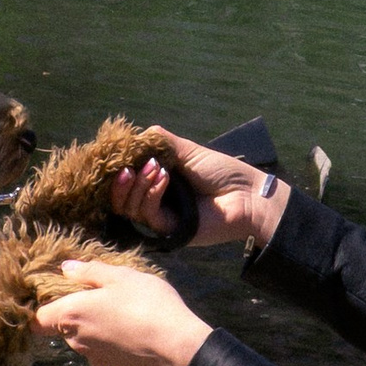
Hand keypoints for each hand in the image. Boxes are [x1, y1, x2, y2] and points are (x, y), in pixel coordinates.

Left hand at [32, 259, 212, 365]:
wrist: (176, 346)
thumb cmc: (147, 304)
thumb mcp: (121, 276)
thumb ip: (90, 272)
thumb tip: (66, 269)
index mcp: (71, 313)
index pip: (37, 318)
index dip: (42, 305)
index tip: (58, 292)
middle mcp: (75, 340)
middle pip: (61, 325)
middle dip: (74, 310)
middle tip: (101, 294)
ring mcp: (92, 356)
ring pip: (81, 337)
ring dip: (93, 324)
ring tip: (121, 309)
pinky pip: (99, 348)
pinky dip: (108, 338)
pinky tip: (130, 328)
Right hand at [109, 129, 289, 253]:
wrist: (247, 195)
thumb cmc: (222, 171)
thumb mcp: (188, 151)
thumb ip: (161, 144)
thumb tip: (136, 134)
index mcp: (159, 182)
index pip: (128, 180)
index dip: (119, 169)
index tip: (117, 155)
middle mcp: (157, 201)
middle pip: (122, 198)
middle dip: (120, 182)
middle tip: (127, 168)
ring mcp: (162, 217)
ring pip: (131, 208)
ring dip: (139, 185)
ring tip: (155, 168)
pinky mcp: (169, 231)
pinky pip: (149, 215)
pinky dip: (152, 194)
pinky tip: (164, 178)